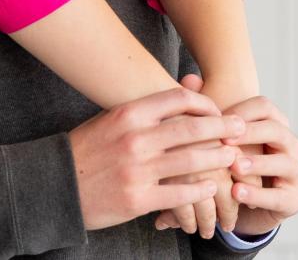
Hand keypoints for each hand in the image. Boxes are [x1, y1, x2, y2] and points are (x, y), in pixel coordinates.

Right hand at [68, 85, 244, 230]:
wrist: (56, 185)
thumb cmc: (88, 149)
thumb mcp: (112, 120)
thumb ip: (144, 112)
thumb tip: (180, 98)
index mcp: (129, 113)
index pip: (178, 99)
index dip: (205, 104)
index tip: (218, 110)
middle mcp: (135, 138)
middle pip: (192, 129)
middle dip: (223, 129)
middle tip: (241, 129)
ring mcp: (138, 169)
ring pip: (191, 161)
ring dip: (218, 159)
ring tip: (233, 158)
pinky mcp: (138, 198)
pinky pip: (179, 193)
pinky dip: (200, 190)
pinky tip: (211, 187)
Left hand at [155, 91, 297, 237]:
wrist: (239, 203)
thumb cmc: (225, 161)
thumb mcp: (214, 137)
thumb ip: (204, 109)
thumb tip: (190, 78)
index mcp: (273, 123)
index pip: (265, 107)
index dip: (242, 111)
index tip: (218, 117)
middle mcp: (289, 145)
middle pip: (277, 130)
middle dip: (251, 133)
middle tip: (226, 140)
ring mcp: (295, 172)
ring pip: (284, 162)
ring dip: (259, 163)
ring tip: (235, 166)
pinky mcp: (294, 200)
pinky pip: (280, 196)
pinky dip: (258, 194)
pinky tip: (236, 192)